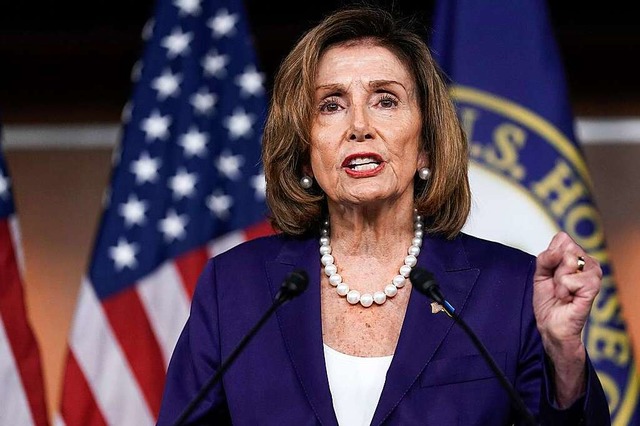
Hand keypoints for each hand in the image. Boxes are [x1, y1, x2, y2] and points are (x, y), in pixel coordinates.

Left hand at [533, 231, 601, 405]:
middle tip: (557, 284)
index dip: (549, 255)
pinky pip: (571, 279)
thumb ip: (545, 258)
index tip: (549, 272)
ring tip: (563, 291)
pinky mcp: (594, 288)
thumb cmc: (548, 301)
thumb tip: (557, 252)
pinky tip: (568, 298)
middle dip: (553, 268)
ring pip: (569, 261)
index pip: (562, 238)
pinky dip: (563, 290)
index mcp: (577, 257)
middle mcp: (588, 263)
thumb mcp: (540, 274)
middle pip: (565, 248)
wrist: (551, 325)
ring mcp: (594, 275)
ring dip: (558, 280)